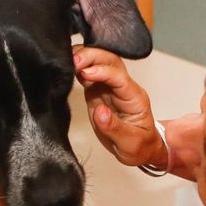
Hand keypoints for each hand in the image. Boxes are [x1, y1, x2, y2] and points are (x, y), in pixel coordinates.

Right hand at [74, 46, 163, 167]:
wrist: (138, 150)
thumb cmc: (139, 145)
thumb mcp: (131, 143)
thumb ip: (115, 128)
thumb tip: (100, 112)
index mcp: (134, 97)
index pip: (119, 76)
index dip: (102, 71)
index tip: (85, 72)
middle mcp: (122, 87)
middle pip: (110, 60)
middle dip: (92, 55)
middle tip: (73, 59)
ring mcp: (109, 88)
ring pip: (98, 62)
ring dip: (84, 57)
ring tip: (66, 59)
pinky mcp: (96, 92)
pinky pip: (87, 74)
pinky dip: (77, 67)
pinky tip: (66, 67)